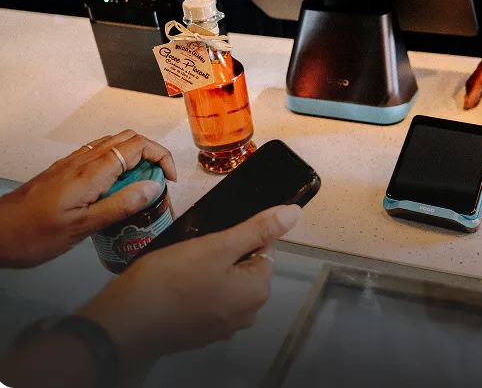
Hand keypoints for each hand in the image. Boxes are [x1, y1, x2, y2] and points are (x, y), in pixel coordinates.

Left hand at [0, 130, 176, 267]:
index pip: (138, 146)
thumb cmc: (33, 234)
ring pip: (114, 144)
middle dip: (152, 154)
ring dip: (135, 157)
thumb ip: (120, 205)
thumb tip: (153, 188)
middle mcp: (83, 161)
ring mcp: (72, 163)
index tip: (168, 180)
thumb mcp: (82, 227)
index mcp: (92, 172)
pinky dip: (117, 163)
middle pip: (128, 138)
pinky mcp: (65, 170)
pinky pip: (99, 154)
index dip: (161, 158)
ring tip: (140, 186)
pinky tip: (114, 188)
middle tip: (159, 181)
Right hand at [77, 204, 301, 367]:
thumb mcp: (218, 246)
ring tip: (182, 264)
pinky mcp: (199, 332)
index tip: (214, 234)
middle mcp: (247, 314)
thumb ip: (258, 229)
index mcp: (258, 292)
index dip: (239, 234)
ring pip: (224, 281)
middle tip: (194, 248)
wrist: (123, 323)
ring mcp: (223, 327)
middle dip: (223, 252)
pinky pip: (206, 299)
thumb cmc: (170, 280)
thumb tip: (294, 213)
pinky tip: (174, 283)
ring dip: (208, 269)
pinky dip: (195, 288)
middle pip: (244, 266)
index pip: (263, 247)